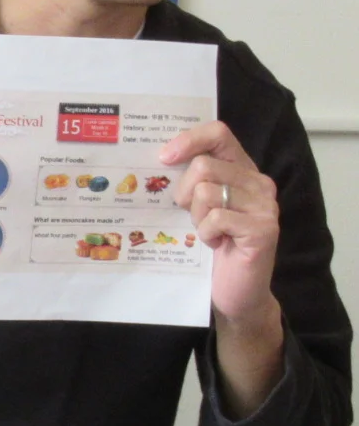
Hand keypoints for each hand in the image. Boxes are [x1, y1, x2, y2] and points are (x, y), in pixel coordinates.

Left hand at [162, 121, 280, 324]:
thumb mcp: (198, 206)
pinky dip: (206, 234)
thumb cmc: (213, 246)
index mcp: (242, 170)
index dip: (188, 140)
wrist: (236, 291)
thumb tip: (159, 158)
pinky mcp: (263, 229)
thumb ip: (191, 180)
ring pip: (205, 192)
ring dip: (196, 217)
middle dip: (183, 193)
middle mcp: (259, 182)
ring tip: (209, 232)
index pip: (218, 133)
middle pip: (203, 166)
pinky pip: (215, 218)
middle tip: (192, 215)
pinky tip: (217, 244)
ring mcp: (265, 205)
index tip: (164, 158)